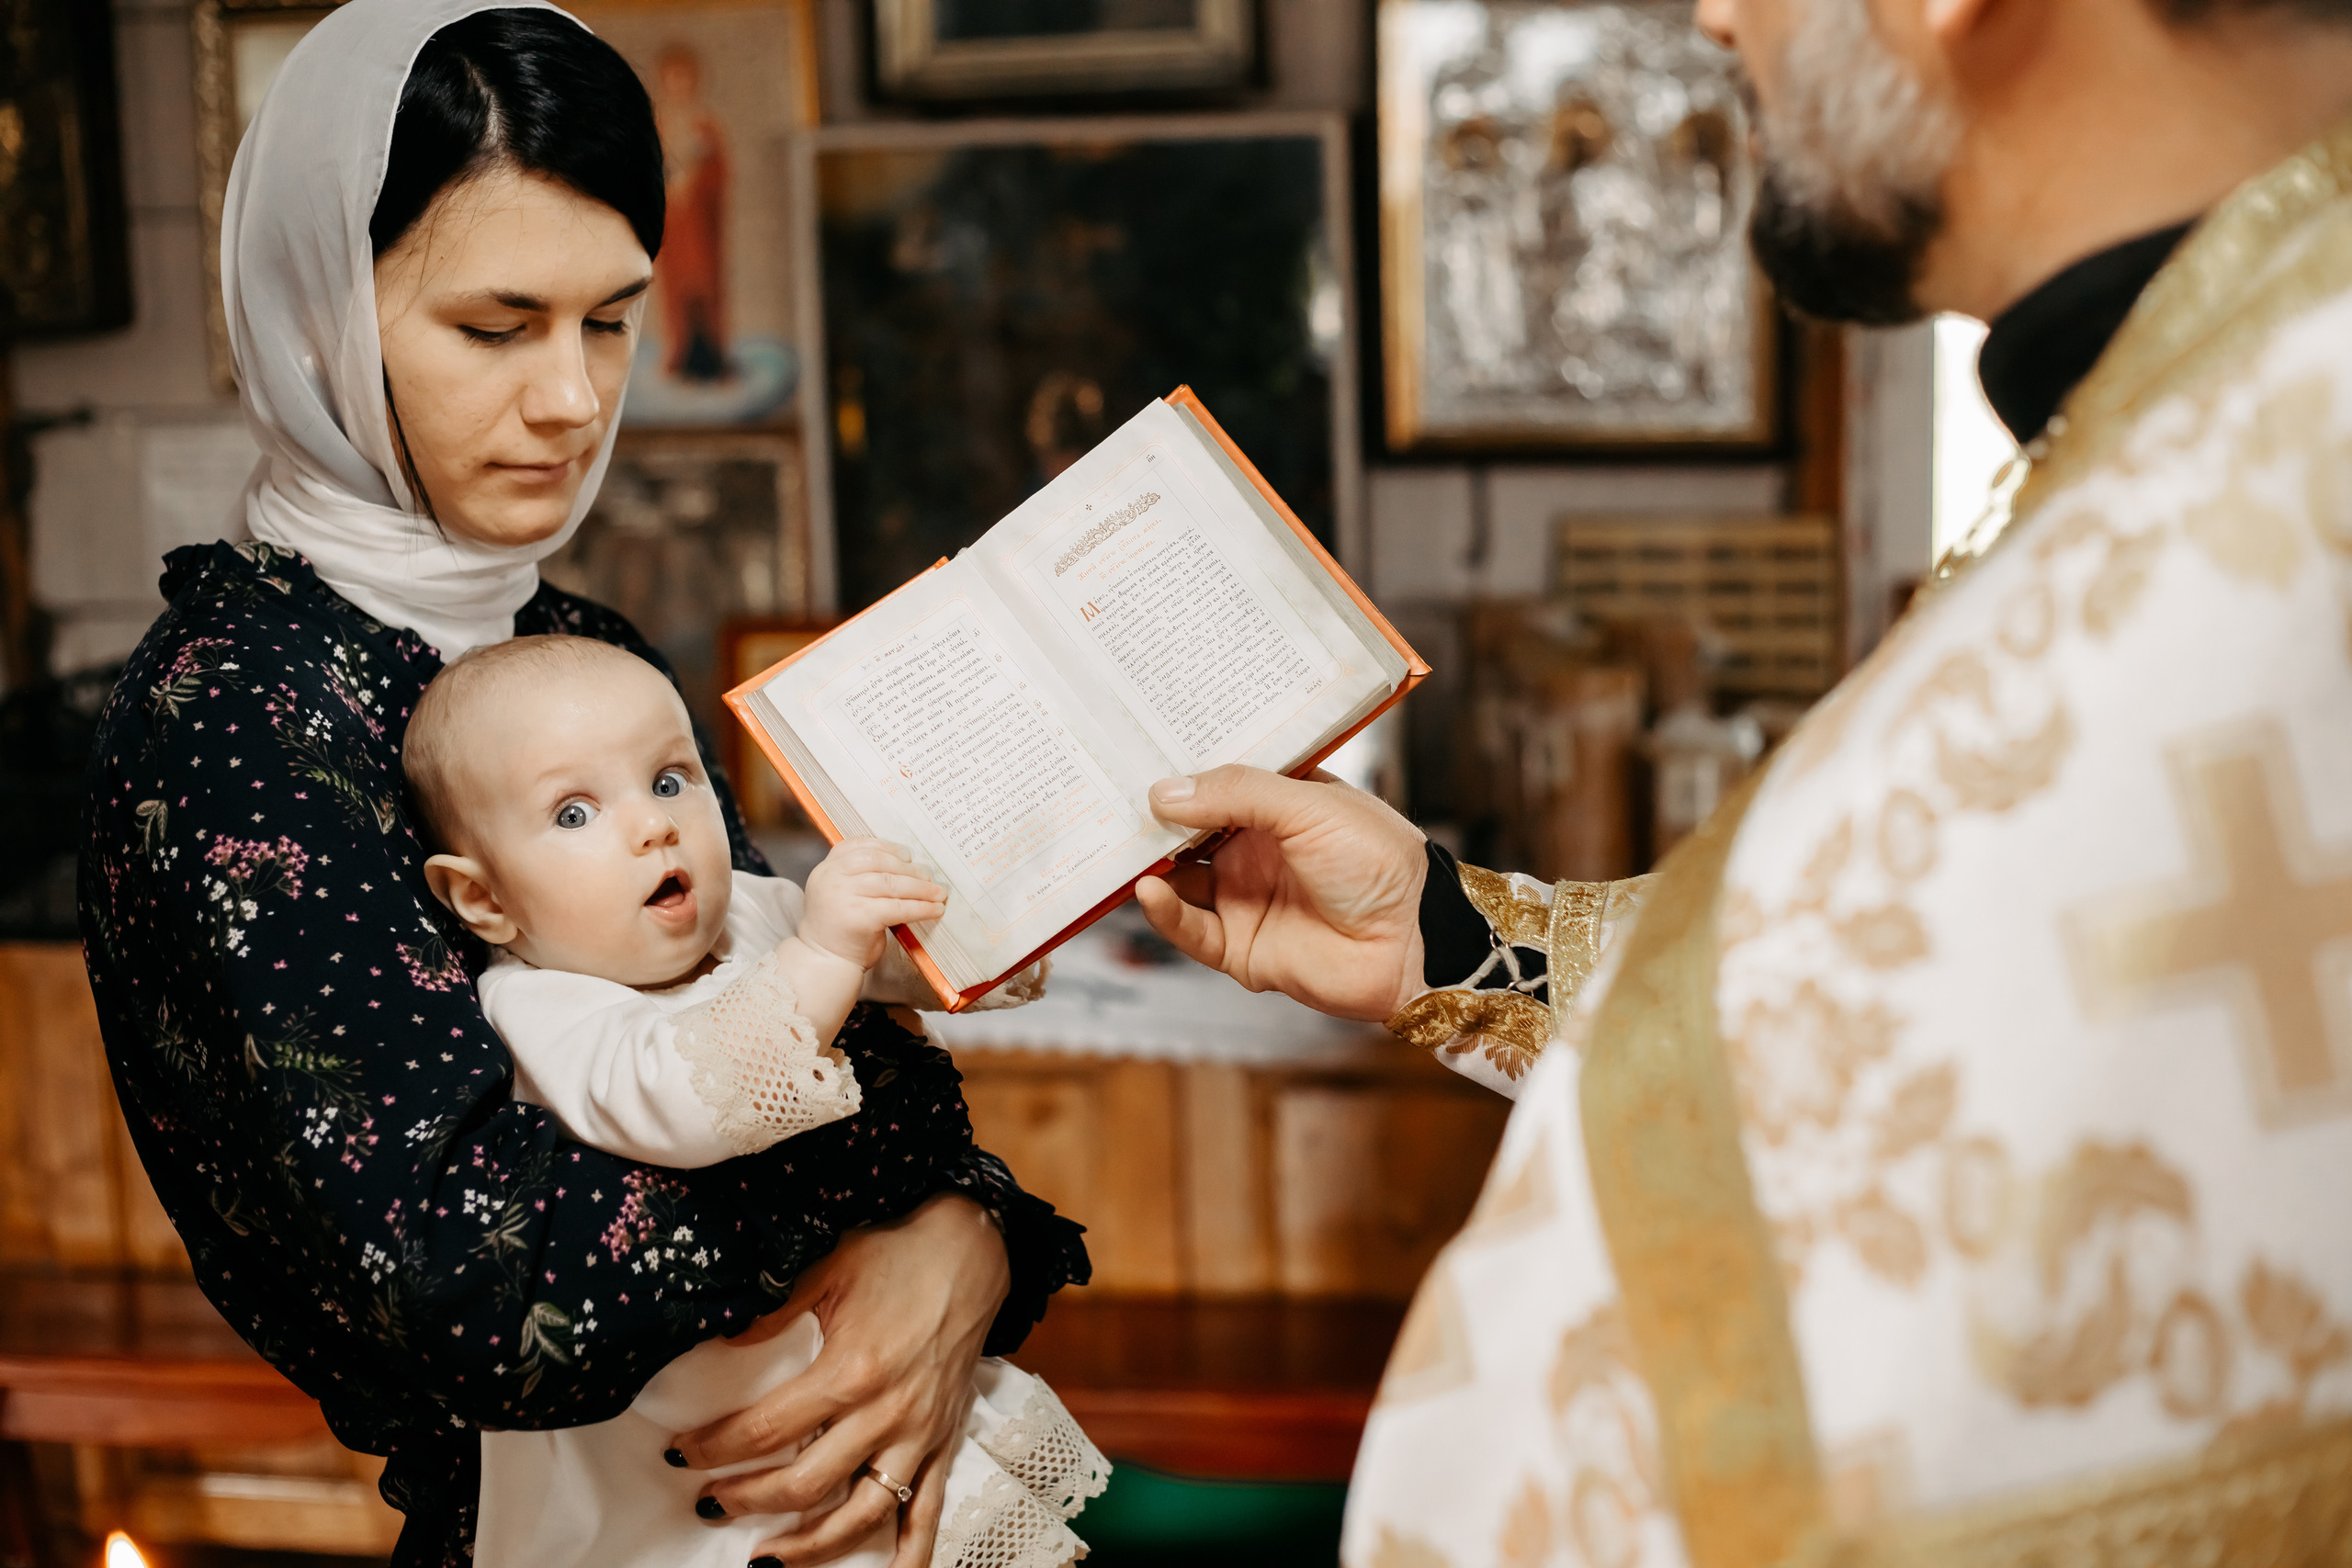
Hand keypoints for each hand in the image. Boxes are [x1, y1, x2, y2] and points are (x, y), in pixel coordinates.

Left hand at [669, 1194, 1007, 1565]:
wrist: (972, 1249)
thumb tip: (720, 1345)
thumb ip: (773, 1314)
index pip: (765, 1431)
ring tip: (766, 1560)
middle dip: (746, 1501)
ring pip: (860, 1515)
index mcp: (849, 1372)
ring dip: (810, 1547)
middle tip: (710, 1503)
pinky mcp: (943, 1442)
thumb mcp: (827, 1269)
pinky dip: (910, 1556)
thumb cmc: (896, 1254)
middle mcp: (885, 1414)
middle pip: (803, 1485)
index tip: (681, 1454)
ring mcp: (918, 1435)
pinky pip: (928, 1513)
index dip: (715, 1448)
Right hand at [799, 838, 946, 969]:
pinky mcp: (860, 917)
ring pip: (891, 883)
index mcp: (826, 869)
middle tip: (927, 877)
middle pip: (878, 861)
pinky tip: (934, 909)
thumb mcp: (841, 894)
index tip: (906, 855)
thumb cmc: (840, 930)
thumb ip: (859, 877)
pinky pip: (898, 907)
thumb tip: (906, 866)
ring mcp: (843, 896)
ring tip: (938, 893)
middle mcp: (831, 878)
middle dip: (907, 868)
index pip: (858, 846)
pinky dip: (921, 908)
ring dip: (921, 888)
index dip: (886, 847)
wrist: (825, 962)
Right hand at [1136, 765, 1428, 1021]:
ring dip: (1147, 867)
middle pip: (1187, 834)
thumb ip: (1236, 793)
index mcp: (1279, 807)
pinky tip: (1148, 890)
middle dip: (1151, 821)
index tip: (1133, 753)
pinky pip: (1191, 930)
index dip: (1180, 774)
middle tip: (1104, 800)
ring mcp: (1246, 899)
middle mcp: (1257, 851)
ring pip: (1179, 882)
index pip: (1216, 784)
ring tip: (1114, 847)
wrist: (1415, 940)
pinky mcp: (1241, 949)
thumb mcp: (1307, 806)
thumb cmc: (1380, 861)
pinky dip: (1165, 911)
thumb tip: (1164, 792)